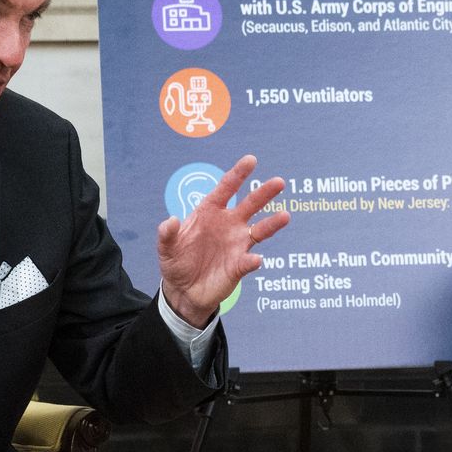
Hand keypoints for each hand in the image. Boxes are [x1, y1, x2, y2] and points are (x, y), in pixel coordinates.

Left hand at [157, 155, 287, 327]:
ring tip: (285, 216)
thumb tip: (170, 220)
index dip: (238, 174)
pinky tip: (255, 260)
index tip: (251, 160)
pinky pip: (249, 261)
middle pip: (250, 204)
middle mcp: (229, 224)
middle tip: (279, 182)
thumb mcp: (166, 248)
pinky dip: (252, 261)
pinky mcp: (240, 265)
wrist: (184, 291)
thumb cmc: (176, 262)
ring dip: (272, 223)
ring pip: (260, 230)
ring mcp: (237, 244)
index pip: (226, 188)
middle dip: (264, 193)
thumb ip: (166, 234)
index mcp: (210, 212)